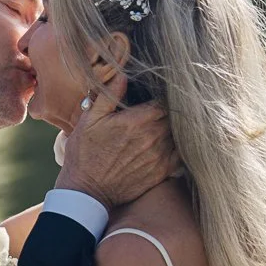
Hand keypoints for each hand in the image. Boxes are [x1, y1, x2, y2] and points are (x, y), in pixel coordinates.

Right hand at [57, 96, 177, 207]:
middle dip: (169, 112)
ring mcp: (159, 156)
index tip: (156, 96)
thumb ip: (108, 95)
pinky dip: (177, 148)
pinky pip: (180, 155)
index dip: (162, 96)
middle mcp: (153, 138)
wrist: (87, 192)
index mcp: (137, 121)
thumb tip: (122, 73)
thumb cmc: (84, 154)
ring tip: (163, 127)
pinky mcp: (161, 173)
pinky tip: (167, 145)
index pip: (164, 100)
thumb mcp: (89, 120)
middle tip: (160, 110)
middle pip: (174, 116)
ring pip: (178, 135)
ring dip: (173, 130)